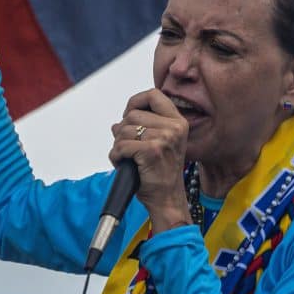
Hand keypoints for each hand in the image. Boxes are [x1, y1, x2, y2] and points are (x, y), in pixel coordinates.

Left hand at [109, 89, 190, 233]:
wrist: (166, 199)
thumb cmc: (160, 174)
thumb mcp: (159, 144)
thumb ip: (142, 128)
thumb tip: (116, 124)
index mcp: (178, 122)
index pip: (153, 94)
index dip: (135, 102)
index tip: (128, 116)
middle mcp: (174, 127)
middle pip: (132, 114)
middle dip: (122, 131)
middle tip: (128, 148)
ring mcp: (164, 138)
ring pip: (123, 130)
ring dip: (118, 146)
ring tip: (127, 159)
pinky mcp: (151, 151)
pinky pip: (120, 146)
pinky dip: (115, 156)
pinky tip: (123, 164)